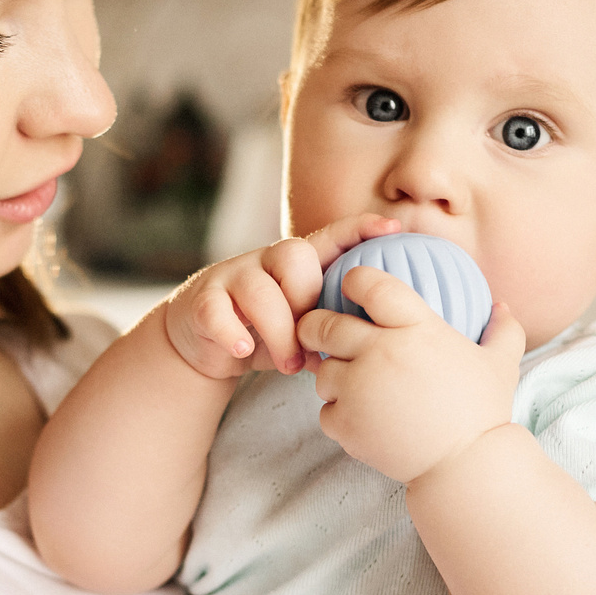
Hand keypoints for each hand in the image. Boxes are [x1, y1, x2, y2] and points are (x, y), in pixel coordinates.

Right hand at [159, 214, 402, 381]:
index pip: (330, 237)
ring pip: (258, 289)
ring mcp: (231, 278)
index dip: (359, 228)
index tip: (392, 230)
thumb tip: (370, 343)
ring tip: (288, 366)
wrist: (203, 343)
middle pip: (294, 255)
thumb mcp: (302, 325)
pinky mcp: (202, 302)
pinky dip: (232, 332)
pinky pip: (216, 310)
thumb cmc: (263, 332)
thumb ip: (329, 323)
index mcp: (296, 265)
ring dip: (278, 332)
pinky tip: (243, 351)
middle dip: (307, 299)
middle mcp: (265, 262)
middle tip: (312, 345)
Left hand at [297, 268, 526, 483]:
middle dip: (315, 325)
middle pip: (326, 325)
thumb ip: (503, 330)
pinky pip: (326, 410)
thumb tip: (502, 306)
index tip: (351, 285)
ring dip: (332, 375)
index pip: (371, 285)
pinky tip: (361, 419)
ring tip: (351, 385)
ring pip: (323, 370)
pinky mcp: (346, 423)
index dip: (355, 281)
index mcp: (416, 328)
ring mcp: (359, 388)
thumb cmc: (484, 412)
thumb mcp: (502, 365)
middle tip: (316, 329)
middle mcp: (381, 352)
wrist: (466, 466)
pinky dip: (339, 415)